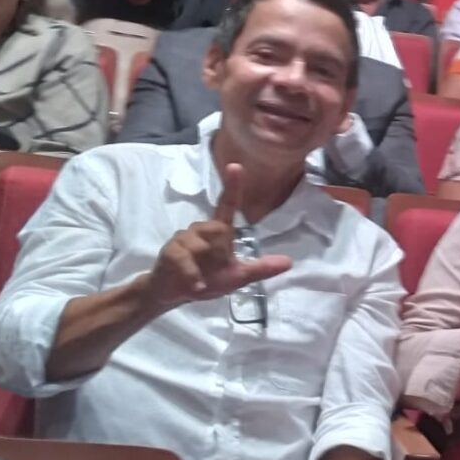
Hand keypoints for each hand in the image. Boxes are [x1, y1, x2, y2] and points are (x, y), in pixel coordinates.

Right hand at [141, 163, 292, 310]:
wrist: (174, 294)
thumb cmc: (207, 280)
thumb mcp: (237, 277)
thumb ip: (260, 269)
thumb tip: (288, 262)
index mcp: (219, 232)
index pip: (227, 205)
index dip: (232, 186)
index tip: (235, 166)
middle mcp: (201, 230)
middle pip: (216, 227)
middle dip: (218, 249)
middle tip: (215, 268)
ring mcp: (184, 238)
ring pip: (199, 243)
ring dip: (203, 264)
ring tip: (202, 280)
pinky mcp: (171, 251)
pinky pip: (184, 259)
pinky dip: (192, 275)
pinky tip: (197, 286)